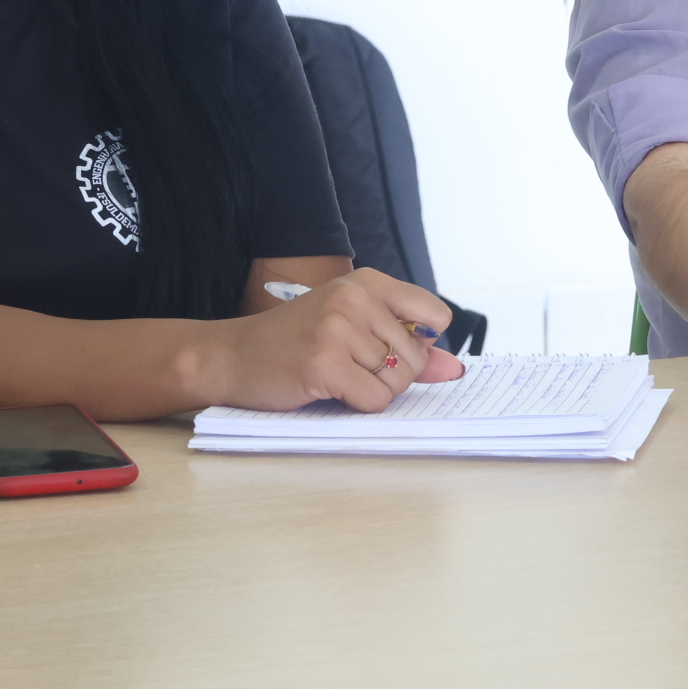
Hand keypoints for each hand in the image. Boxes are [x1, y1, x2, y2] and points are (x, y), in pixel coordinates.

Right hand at [215, 268, 463, 411]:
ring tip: (338, 375)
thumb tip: (456, 368)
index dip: (421, 343)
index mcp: (368, 282)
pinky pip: (375, 401)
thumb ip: (408, 344)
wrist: (231, 355)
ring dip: (372, 391)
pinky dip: (358, 406)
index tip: (390, 349)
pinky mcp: (323, 363)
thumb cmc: (296, 342)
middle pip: (418, 357)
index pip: (436, 315)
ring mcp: (338, 329)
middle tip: (351, 367)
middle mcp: (355, 298)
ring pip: (398, 381)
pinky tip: (329, 390)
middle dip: (392, 375)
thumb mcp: (353, 328)